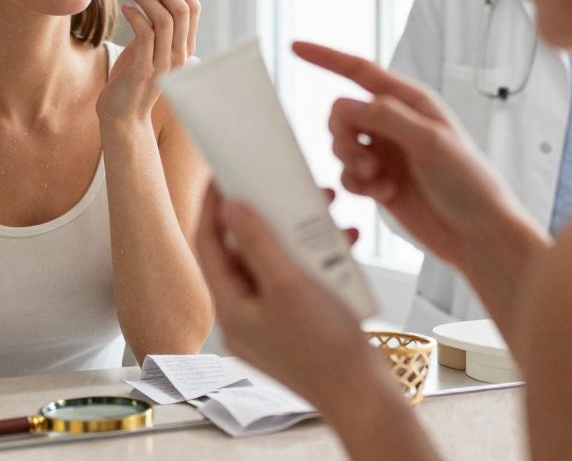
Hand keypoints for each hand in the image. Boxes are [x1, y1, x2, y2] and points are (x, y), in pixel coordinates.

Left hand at [96, 0, 200, 124]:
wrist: (122, 116)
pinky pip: (145, 33)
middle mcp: (180, 56)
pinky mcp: (144, 70)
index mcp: (185, 48)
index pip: (193, 8)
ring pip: (166, 19)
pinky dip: (135, 14)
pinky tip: (125, 7)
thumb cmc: (131, 79)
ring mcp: (164, 64)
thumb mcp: (147, 48)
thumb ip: (153, 25)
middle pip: (182, 9)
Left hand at [196, 185, 394, 413]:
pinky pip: (294, 283)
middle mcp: (243, 316)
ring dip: (297, 236)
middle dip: (268, 217)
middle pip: (242, 252)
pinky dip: (314, 261)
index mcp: (230, 308)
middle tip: (283, 188)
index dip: (212, 206)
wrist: (363, 397)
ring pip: (273, 265)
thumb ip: (257, 243)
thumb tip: (228, 207)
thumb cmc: (326, 348)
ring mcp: (267, 323)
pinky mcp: (292, 327)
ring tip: (325, 211)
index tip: (222, 175)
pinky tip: (342, 245)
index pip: (208, 244)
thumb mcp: (289, 285)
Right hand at [292, 41, 537, 270]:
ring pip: (340, 146)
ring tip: (377, 180)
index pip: (360, 71)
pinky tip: (384, 194)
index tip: (295, 47)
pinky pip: (348, 175)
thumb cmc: (469, 183)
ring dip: (351, 163)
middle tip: (362, 159)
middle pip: (342, 114)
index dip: (326, 58)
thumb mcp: (430, 141)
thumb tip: (345, 105)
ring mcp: (386, 153)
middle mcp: (395, 123)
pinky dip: (358, 185)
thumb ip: (385, 117)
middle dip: (343, 135)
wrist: (478, 234)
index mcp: (410, 102)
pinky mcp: (379, 182)